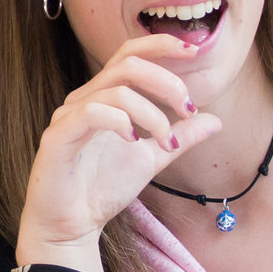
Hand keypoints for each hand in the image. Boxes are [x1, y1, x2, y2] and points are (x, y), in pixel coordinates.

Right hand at [16, 34, 221, 267]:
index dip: (161, 45)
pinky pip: (92, 112)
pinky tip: (135, 141)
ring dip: (152, 114)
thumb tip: (214, 120)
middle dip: (166, 81)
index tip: (194, 51)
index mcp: (103, 97)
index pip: (130, 54)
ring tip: (166, 142)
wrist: (70, 226)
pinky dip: (121, 122)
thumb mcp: (152, 159)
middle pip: (127, 63)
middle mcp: (84, 98)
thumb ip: (179, 138)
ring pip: (117, 90)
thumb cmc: (101, 190)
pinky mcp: (58, 136)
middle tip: (187, 110)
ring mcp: (68, 115)